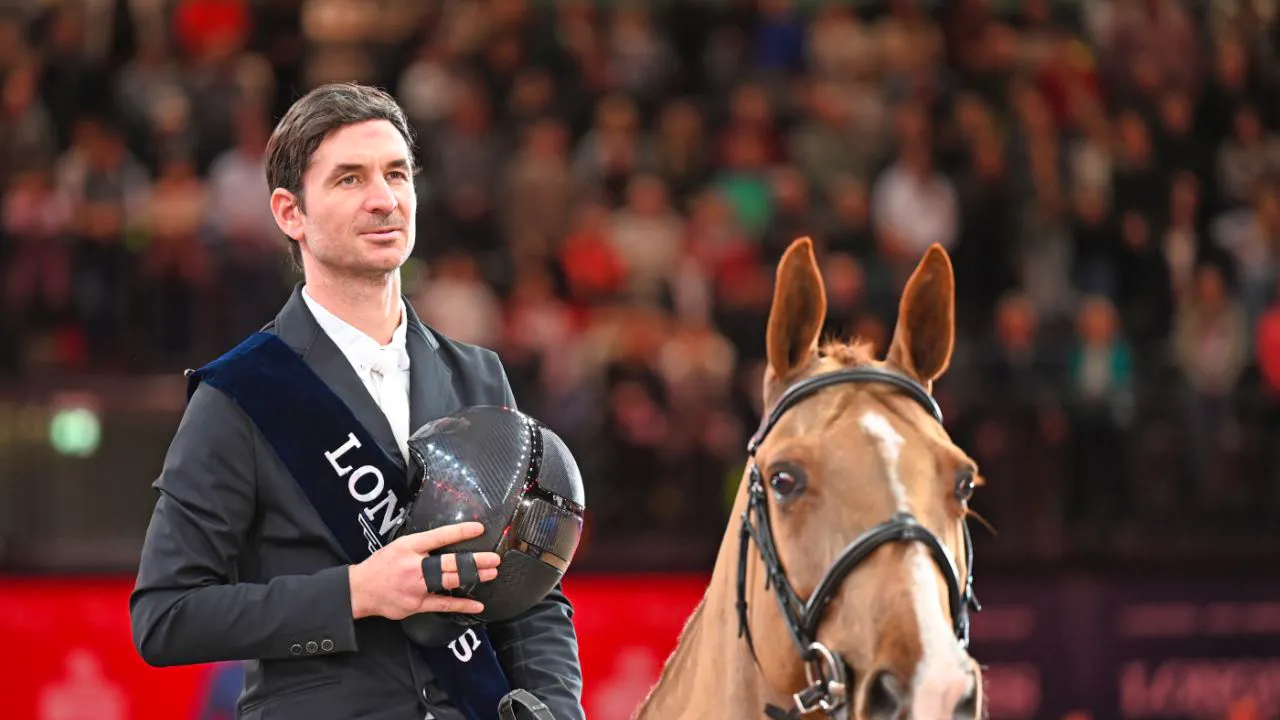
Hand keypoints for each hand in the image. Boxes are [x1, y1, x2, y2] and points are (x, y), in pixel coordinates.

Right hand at [348, 521, 500, 620]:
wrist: (361, 590)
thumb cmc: (382, 565)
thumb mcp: (399, 546)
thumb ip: (421, 545)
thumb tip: (447, 541)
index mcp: (409, 546)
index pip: (438, 537)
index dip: (460, 532)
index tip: (479, 529)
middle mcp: (414, 566)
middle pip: (449, 562)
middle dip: (474, 561)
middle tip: (494, 558)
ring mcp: (416, 586)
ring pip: (449, 581)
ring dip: (472, 577)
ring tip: (491, 573)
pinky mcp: (417, 604)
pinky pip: (443, 605)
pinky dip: (462, 604)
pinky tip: (478, 605)